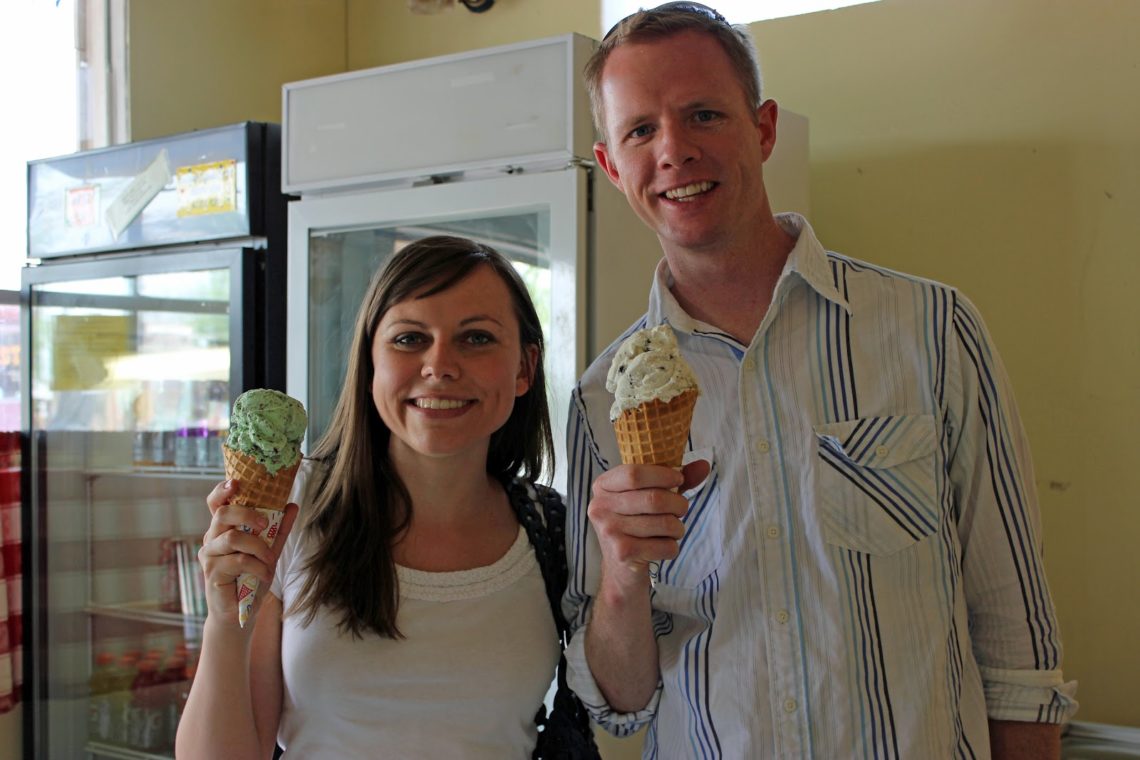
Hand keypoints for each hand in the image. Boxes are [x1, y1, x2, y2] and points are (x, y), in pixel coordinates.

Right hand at [199, 479, 298, 625]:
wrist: (240, 613)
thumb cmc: (250, 579)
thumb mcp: (269, 551)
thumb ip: (278, 529)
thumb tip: (291, 505)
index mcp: (223, 529)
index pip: (216, 503)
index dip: (222, 490)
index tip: (237, 482)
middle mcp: (212, 538)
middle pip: (222, 514)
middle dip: (247, 514)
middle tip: (264, 523)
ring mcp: (209, 555)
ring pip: (232, 538)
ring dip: (258, 547)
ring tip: (269, 560)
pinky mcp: (211, 573)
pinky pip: (237, 561)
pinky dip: (257, 566)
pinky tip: (265, 574)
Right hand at [587, 460, 709, 598]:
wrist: (621, 569)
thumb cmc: (637, 525)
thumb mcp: (650, 496)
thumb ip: (674, 481)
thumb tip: (703, 465)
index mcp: (603, 486)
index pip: (634, 473)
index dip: (662, 474)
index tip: (679, 479)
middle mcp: (600, 507)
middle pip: (653, 499)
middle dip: (678, 504)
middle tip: (682, 509)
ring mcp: (609, 531)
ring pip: (663, 523)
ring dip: (678, 528)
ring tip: (673, 530)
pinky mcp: (622, 552)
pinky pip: (664, 545)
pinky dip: (672, 547)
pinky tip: (662, 547)